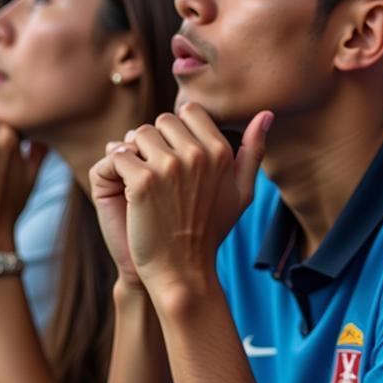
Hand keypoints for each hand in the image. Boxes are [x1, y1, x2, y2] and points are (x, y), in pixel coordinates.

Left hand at [90, 102, 271, 311]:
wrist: (183, 270)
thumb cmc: (211, 230)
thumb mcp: (242, 191)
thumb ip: (253, 150)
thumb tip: (266, 113)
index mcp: (221, 152)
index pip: (190, 112)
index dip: (177, 131)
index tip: (174, 157)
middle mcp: (199, 154)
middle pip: (162, 121)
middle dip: (155, 142)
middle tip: (156, 173)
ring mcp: (170, 167)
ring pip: (137, 134)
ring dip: (134, 153)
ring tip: (141, 181)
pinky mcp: (142, 182)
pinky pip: (118, 155)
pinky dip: (116, 170)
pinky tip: (126, 190)